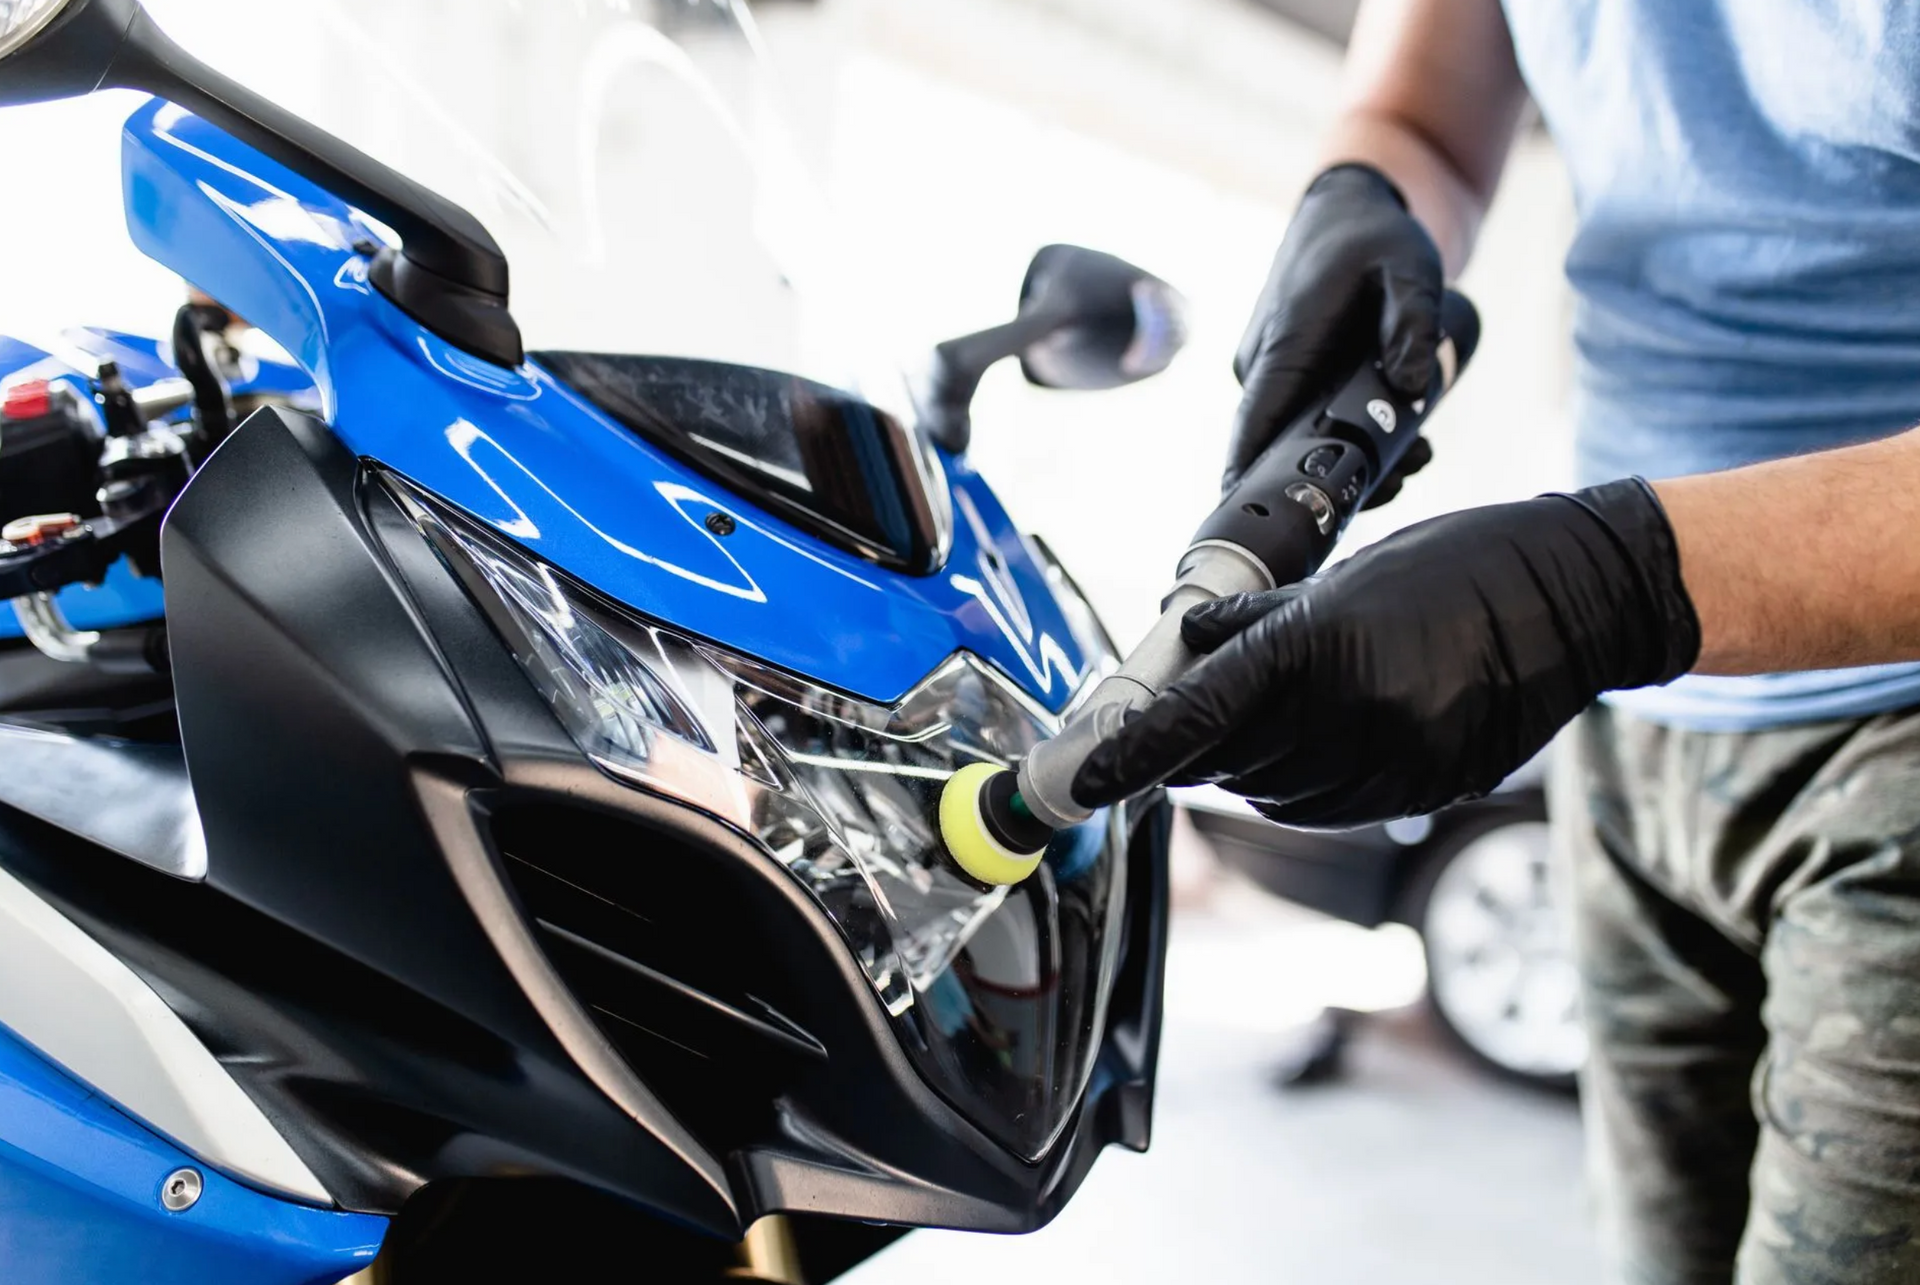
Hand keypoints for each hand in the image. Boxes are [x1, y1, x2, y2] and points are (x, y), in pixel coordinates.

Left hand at [1072, 480, 1700, 827]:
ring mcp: (1394, 761)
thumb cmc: (1455, 566)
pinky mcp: (1425, 790)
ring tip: (1269, 715)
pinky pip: (1329, 806)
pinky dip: (1300, 782)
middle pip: (1226, 762)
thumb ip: (1256, 627)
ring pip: (1273, 792)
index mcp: (1319, 647)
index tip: (1075, 781)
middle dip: (1189, 747)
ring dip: (1247, 765)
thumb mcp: (1343, 578)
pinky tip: (1313, 742)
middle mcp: (1352, 714)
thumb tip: (1184, 651)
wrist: (1576, 597)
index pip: (1196, 719)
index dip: (1128, 757)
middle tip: (1170, 724)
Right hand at [1226, 163, 1444, 495]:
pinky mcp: (1287, 381)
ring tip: (1416, 454)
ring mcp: (1273, 377)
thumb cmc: (1371, 237)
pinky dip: (1344, 441)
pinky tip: (1397, 444)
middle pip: (1281, 447)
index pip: (1255, 427)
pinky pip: (1305, 425)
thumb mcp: (1409, 267)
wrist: (1344, 213)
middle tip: (1407, 471)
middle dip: (1335, 476)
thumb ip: (1411, 322)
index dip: (1250, 478)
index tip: (1254, 520)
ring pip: (1296, 440)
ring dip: (1349, 459)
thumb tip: (1408, 385)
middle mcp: (1264, 368)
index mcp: (1284, 345)